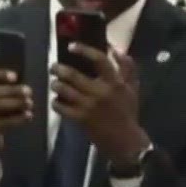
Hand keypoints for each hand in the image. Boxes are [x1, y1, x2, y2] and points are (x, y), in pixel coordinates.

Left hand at [51, 44, 145, 164]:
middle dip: (59, 69)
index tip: (71, 46)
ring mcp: (89, 106)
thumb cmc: (127, 111)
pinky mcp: (80, 119)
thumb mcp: (132, 87)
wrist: (125, 139)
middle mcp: (101, 92)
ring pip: (65, 90)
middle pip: (74, 75)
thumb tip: (116, 48)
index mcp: (115, 82)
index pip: (99, 60)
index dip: (84, 50)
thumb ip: (127, 67)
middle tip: (53, 67)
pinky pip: (61, 107)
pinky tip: (56, 101)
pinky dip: (56, 103)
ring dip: (56, 85)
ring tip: (54, 84)